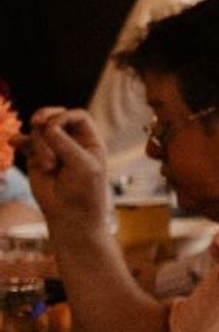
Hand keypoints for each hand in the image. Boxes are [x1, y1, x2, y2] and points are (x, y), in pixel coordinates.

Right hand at [22, 105, 117, 241]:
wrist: (70, 215)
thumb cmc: (84, 191)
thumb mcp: (82, 166)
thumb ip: (65, 144)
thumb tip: (46, 126)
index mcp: (89, 140)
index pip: (77, 116)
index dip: (64, 116)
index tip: (54, 127)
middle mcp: (71, 141)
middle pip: (54, 116)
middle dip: (45, 119)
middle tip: (37, 123)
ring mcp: (52, 148)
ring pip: (38, 130)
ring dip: (38, 143)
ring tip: (48, 166)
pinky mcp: (35, 157)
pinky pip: (25, 141)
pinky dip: (20, 140)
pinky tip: (15, 143)